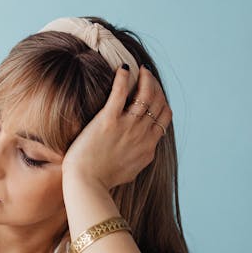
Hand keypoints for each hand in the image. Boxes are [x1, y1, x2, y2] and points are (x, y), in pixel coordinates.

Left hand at [62, 65, 171, 190]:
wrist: (87, 184)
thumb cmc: (103, 180)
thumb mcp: (131, 171)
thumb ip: (139, 157)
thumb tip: (142, 151)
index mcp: (149, 147)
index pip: (165, 117)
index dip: (163, 101)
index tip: (155, 93)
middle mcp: (142, 134)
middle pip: (158, 102)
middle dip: (156, 86)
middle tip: (147, 76)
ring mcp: (127, 126)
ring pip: (146, 94)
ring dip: (146, 78)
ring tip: (140, 70)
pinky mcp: (109, 120)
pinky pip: (121, 92)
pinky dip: (124, 78)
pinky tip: (124, 69)